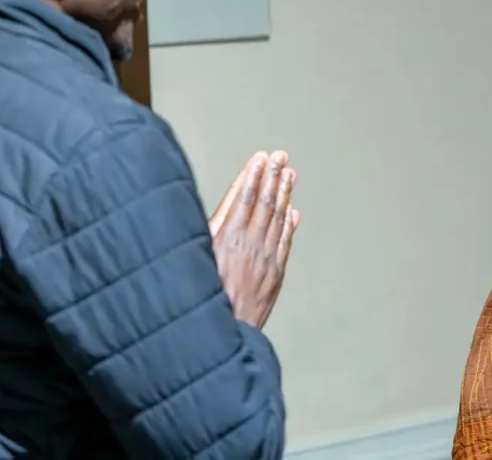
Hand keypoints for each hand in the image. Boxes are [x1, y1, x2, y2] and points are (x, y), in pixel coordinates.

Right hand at [207, 150, 299, 328]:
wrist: (220, 334)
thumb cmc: (200, 294)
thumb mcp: (197, 254)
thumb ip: (213, 225)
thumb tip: (231, 201)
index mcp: (228, 237)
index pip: (246, 198)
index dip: (254, 175)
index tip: (261, 157)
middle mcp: (251, 245)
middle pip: (266, 203)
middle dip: (273, 177)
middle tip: (281, 157)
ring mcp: (266, 260)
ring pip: (278, 220)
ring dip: (284, 195)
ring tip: (289, 175)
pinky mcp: (274, 276)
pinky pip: (285, 244)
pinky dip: (289, 226)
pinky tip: (293, 213)